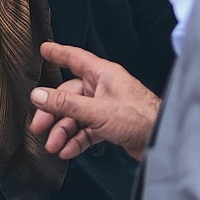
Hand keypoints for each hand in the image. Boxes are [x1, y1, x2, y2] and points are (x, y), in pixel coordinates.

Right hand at [29, 42, 161, 160]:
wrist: (160, 140)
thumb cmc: (140, 118)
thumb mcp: (96, 111)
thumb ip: (65, 104)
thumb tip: (40, 95)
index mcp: (103, 75)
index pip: (75, 58)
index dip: (59, 53)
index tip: (45, 49)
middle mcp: (104, 88)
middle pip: (69, 96)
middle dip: (53, 113)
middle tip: (39, 126)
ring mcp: (106, 107)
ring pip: (76, 116)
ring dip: (63, 132)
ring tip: (54, 145)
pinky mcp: (110, 125)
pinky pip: (86, 130)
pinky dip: (76, 140)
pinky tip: (68, 150)